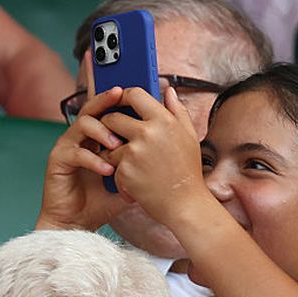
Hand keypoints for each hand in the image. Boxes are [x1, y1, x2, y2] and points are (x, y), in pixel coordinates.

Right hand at [36, 87, 128, 230]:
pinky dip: (93, 159)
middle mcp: (82, 137)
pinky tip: (107, 170)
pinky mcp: (58, 161)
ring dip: (103, 131)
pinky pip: (75, 152)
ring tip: (118, 145)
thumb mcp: (130, 180)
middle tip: (121, 94)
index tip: (137, 91)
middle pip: (93, 108)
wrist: (78, 225)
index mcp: (97, 138)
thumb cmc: (102, 202)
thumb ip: (142, 163)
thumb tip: (168, 149)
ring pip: (83, 124)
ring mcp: (68, 147)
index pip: (108, 110)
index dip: (120, 99)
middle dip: (107, 99)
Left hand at [100, 87, 209, 226]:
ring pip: (108, 144)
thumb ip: (178, 111)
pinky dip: (119, 174)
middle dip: (111, 126)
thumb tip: (170, 92)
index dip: (123, 96)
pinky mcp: (124, 171)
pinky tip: (135, 181)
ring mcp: (134, 152)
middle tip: (118, 137)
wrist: (185, 205)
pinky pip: (111, 166)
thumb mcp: (189, 137)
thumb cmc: (188, 171)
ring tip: (133, 165)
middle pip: (112, 117)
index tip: (120, 102)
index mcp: (164, 121)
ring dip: (113, 152)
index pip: (134, 94)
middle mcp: (148, 133)